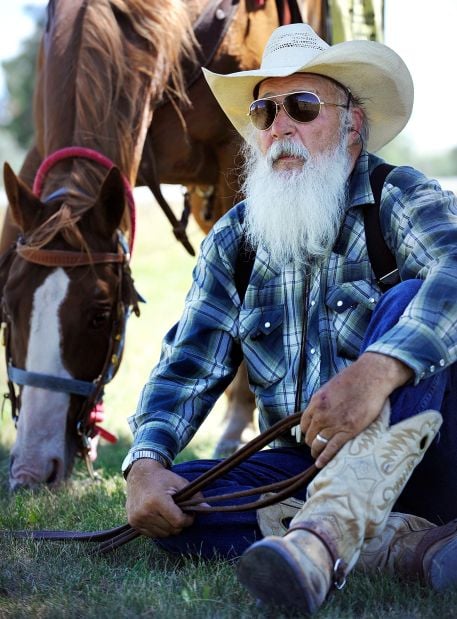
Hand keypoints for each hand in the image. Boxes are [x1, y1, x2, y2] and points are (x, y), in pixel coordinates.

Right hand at [126, 458, 202, 537]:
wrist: (139, 475)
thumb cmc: (162, 478)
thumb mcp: (180, 483)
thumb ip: (195, 496)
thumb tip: (209, 508)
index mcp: (156, 501)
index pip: (178, 521)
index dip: (188, 519)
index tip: (190, 513)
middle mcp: (145, 512)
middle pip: (171, 530)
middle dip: (179, 523)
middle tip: (180, 512)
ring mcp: (137, 519)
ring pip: (163, 534)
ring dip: (170, 527)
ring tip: (169, 513)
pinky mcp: (133, 523)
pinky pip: (153, 534)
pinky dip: (160, 528)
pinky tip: (160, 516)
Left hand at [300, 352, 412, 468]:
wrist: (371, 377)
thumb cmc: (353, 379)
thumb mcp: (329, 388)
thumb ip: (322, 401)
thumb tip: (319, 411)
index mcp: (316, 402)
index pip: (304, 423)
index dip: (307, 431)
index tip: (310, 435)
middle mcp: (322, 414)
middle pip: (309, 435)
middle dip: (311, 442)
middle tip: (315, 446)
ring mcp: (334, 423)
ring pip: (318, 443)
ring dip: (316, 451)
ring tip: (317, 456)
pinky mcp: (348, 430)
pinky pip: (332, 448)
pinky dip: (325, 458)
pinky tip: (320, 464)